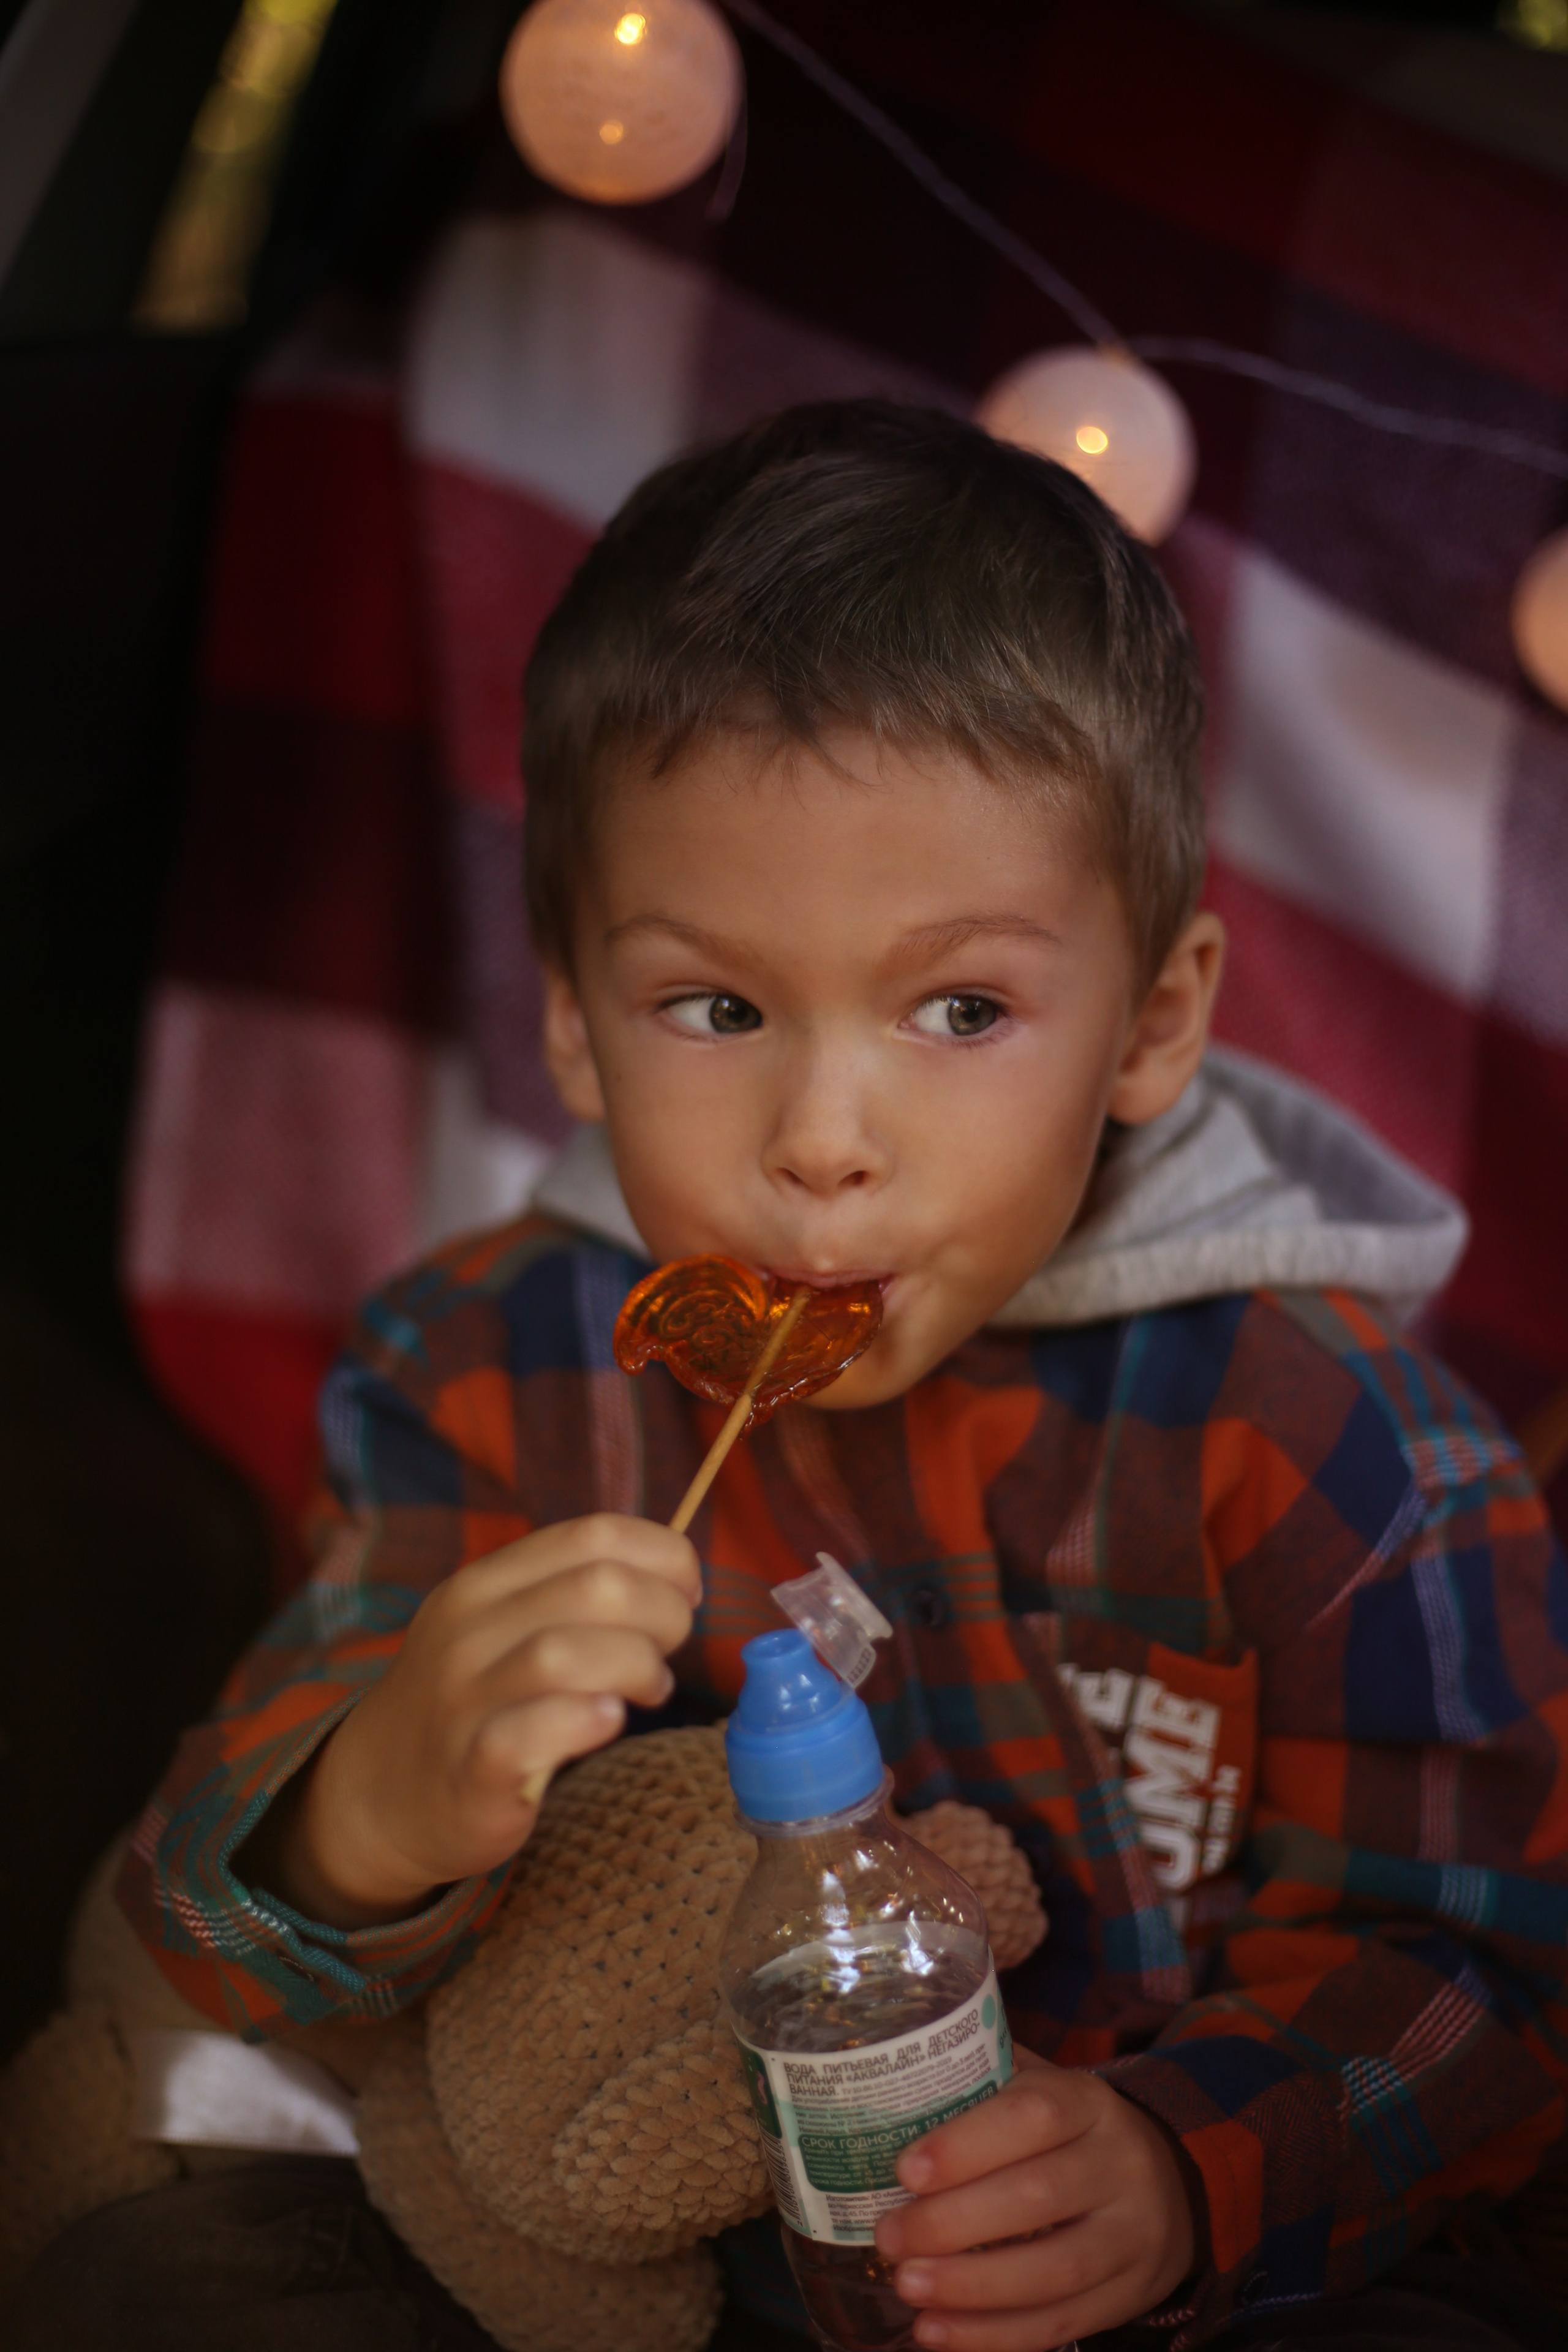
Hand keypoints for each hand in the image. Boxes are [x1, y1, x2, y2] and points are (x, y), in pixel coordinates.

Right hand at [249, 1515, 699, 1927]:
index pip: (592, 1535)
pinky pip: (533, 1732)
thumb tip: (678, 1580)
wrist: (382, 1794)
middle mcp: (469, 1630)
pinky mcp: (472, 1769)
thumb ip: (573, 1595)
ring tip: (650, 1690)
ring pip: (565, 1653)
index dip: (663, 1554)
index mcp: (485, 1583)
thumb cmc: (476, 1702)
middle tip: (670, 1650)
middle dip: (663, 1613)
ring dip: (636, 1666)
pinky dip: (585, 1721)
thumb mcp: (505, 1628)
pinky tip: (606, 1722)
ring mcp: (464, 1699)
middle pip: (595, 1587)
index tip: (687, 1590)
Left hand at [874, 2049, 1197, 2350]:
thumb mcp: (1040, 2088)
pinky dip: (994, 2336)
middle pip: (1037, 2197)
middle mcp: (1121, 2164)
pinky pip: (1061, 2324)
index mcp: (1091, 2102)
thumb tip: (889, 2090)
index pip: (1033, 2116)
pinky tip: (938, 2333)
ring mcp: (1133, 2236)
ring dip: (970, 2288)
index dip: (966, 2144)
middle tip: (890, 2236)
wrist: (1169, 2184)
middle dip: (953, 2223)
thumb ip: (981, 2082)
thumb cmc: (1068, 2131)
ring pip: (1053, 2270)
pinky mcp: (1129, 2296)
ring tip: (907, 2287)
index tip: (906, 2170)